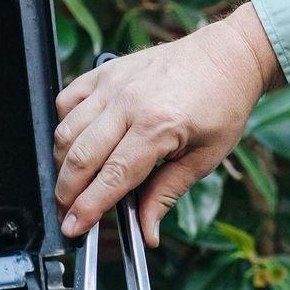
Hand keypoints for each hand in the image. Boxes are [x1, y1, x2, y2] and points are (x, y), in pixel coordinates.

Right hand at [52, 4, 282, 245]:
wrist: (228, 56)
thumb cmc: (223, 104)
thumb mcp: (205, 157)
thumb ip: (167, 194)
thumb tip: (147, 232)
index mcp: (158, 125)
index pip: (112, 177)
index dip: (88, 207)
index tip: (74, 227)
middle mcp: (130, 102)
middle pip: (81, 157)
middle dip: (67, 192)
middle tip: (66, 214)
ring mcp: (114, 83)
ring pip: (66, 130)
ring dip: (61, 163)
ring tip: (71, 184)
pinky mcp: (106, 70)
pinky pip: (67, 100)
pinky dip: (63, 125)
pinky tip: (75, 143)